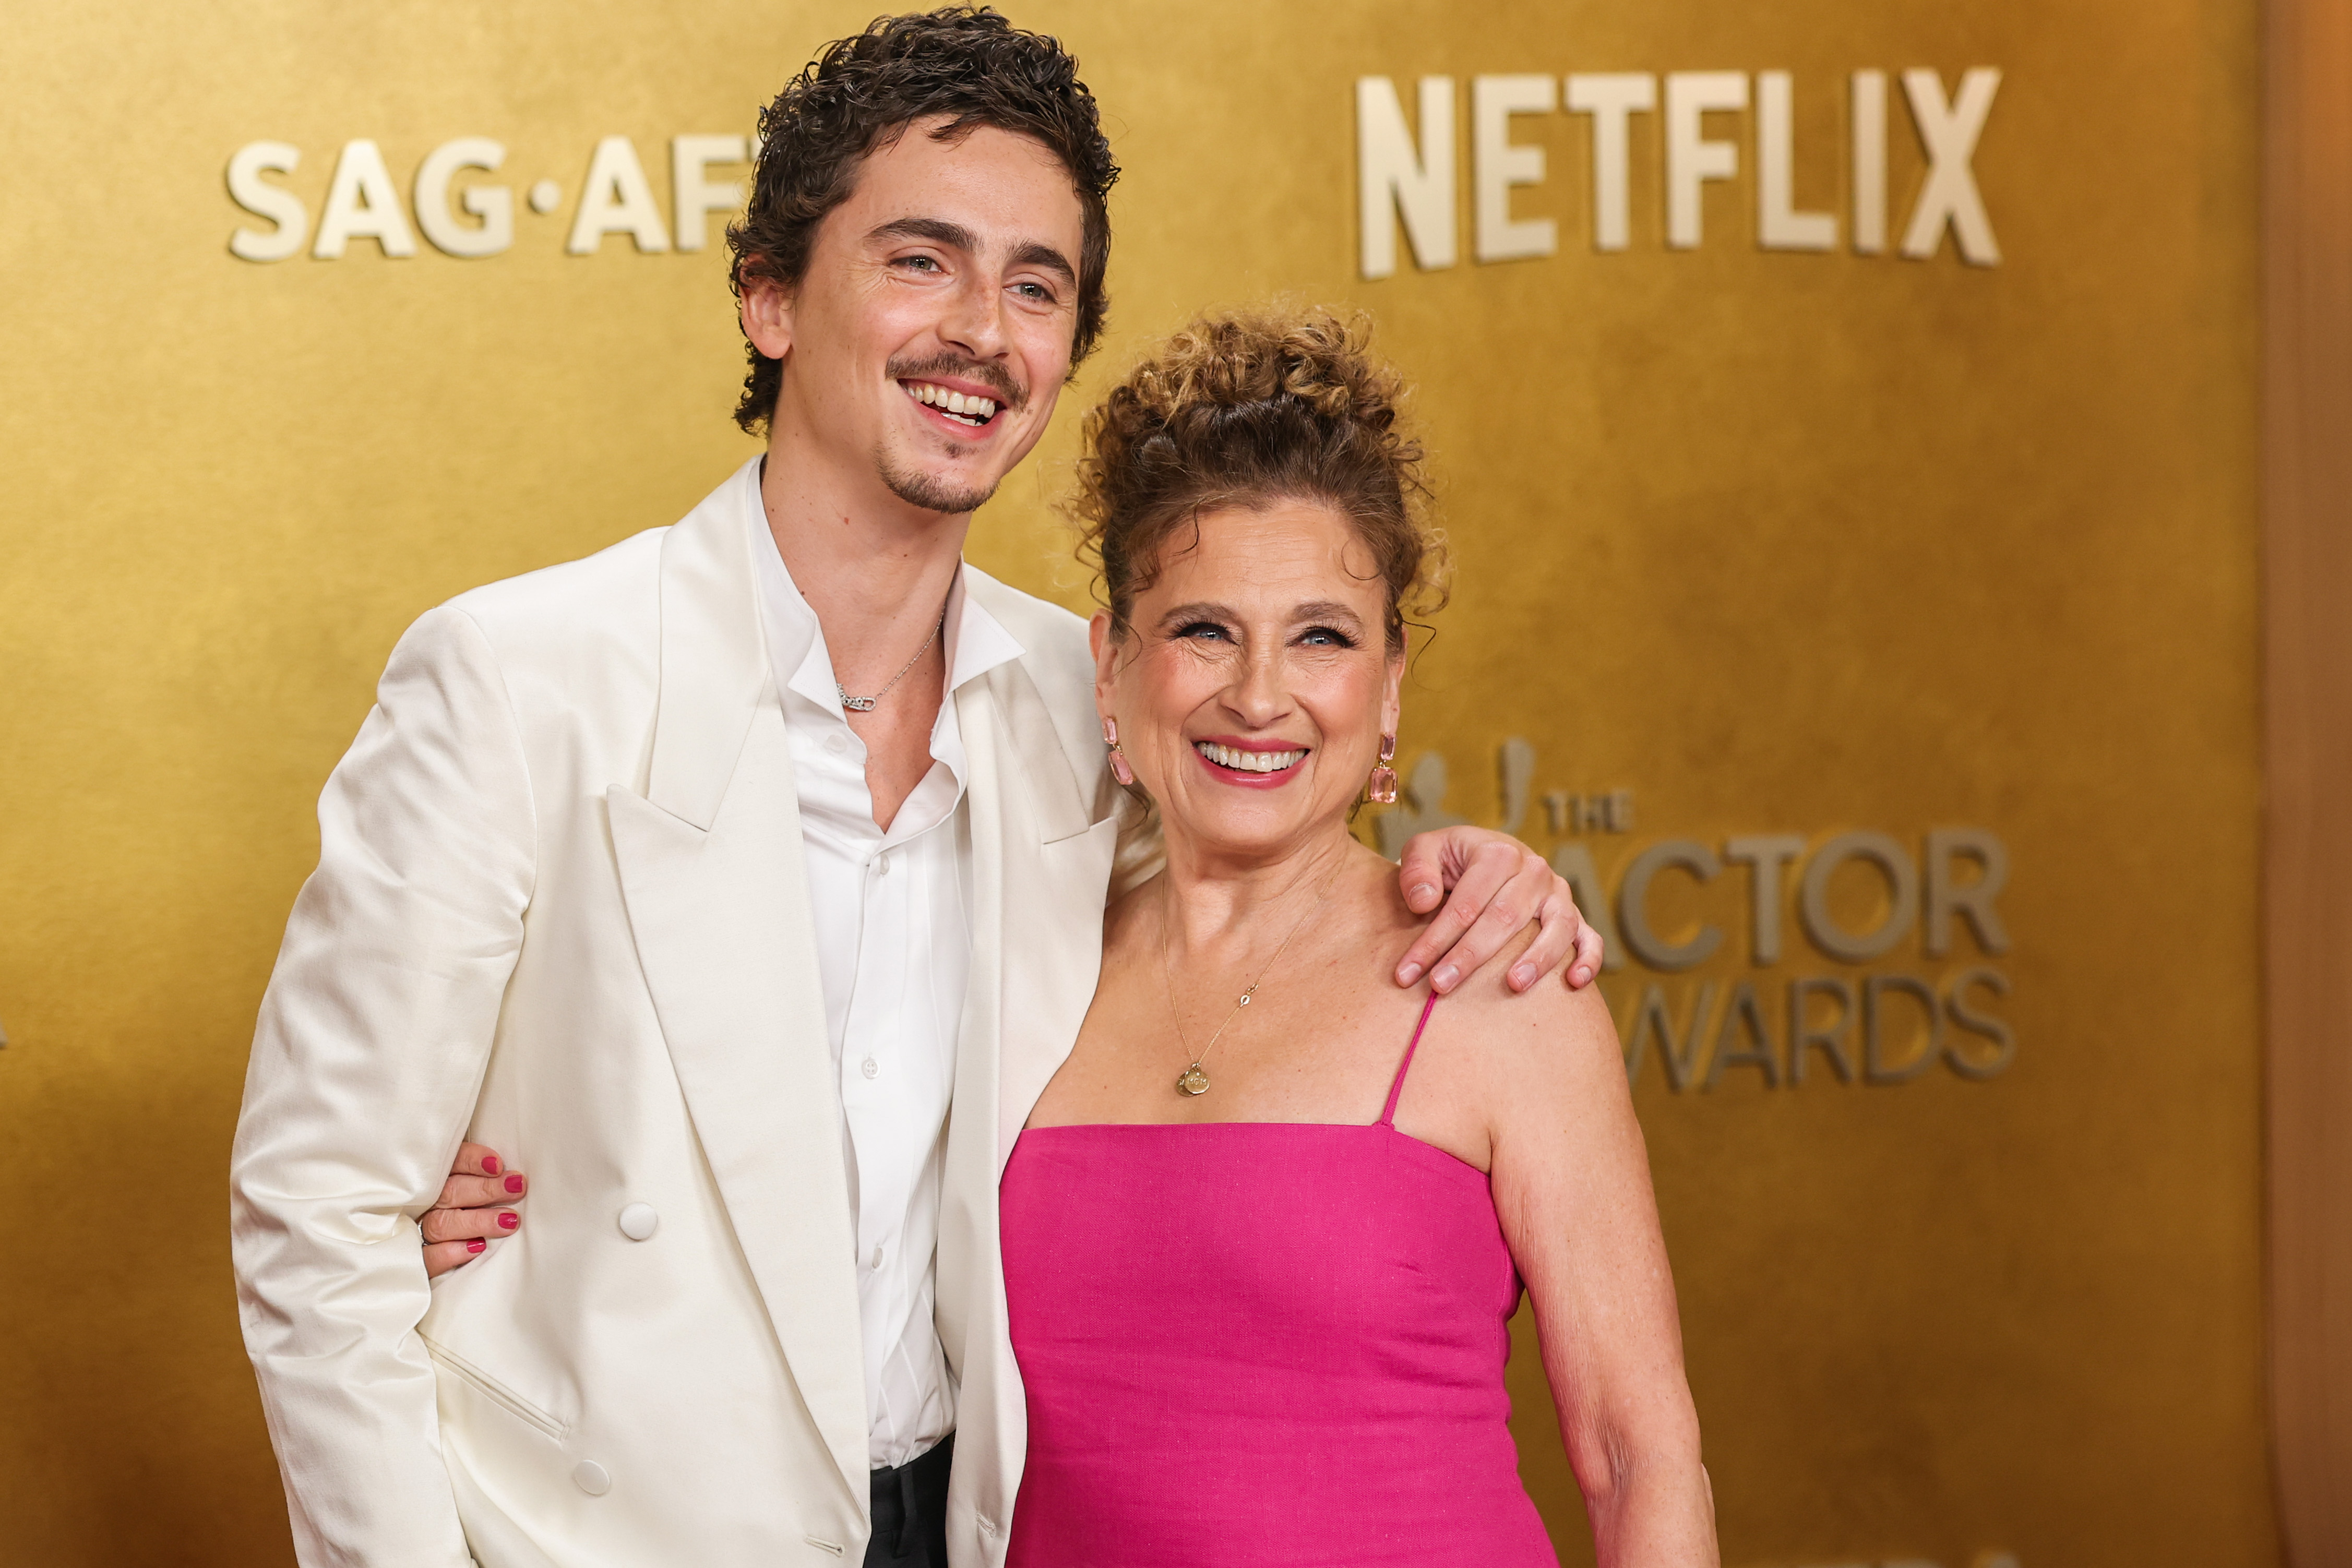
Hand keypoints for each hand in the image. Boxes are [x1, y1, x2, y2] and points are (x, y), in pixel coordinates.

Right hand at [421, 1141, 525, 1277]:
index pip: (448, 1163)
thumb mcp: (473, 1183)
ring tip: (508, 1221)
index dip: (471, 1160)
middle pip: (448, 1193)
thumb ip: (485, 1173)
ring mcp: (417, 1231)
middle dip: (485, 1189)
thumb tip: (508, 1170)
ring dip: (476, 1222)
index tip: (498, 1165)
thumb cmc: (469, 1206)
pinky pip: (428, 1258)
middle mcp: (424, 1203)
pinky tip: (476, 1248)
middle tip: (516, 1188)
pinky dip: (449, 1253)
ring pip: (440, 1224)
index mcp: (435, 1178)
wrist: (431, 1255)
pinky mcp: (418, 1260)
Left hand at [1393, 826, 1602, 994]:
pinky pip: (1589, 938)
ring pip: (1554, 928)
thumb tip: (1423, 902)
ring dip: (1536, 959)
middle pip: (1503, 919)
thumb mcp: (1425, 850)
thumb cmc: (1452, 860)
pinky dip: (1588, 959)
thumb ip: (1417, 870)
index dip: (1434, 940)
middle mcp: (1533, 871)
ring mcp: (1558, 895)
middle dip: (1469, 956)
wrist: (1486, 855)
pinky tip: (1574, 982)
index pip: (1464, 904)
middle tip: (1440, 986)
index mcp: (1497, 853)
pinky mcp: (1573, 916)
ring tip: (1513, 985)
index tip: (1408, 972)